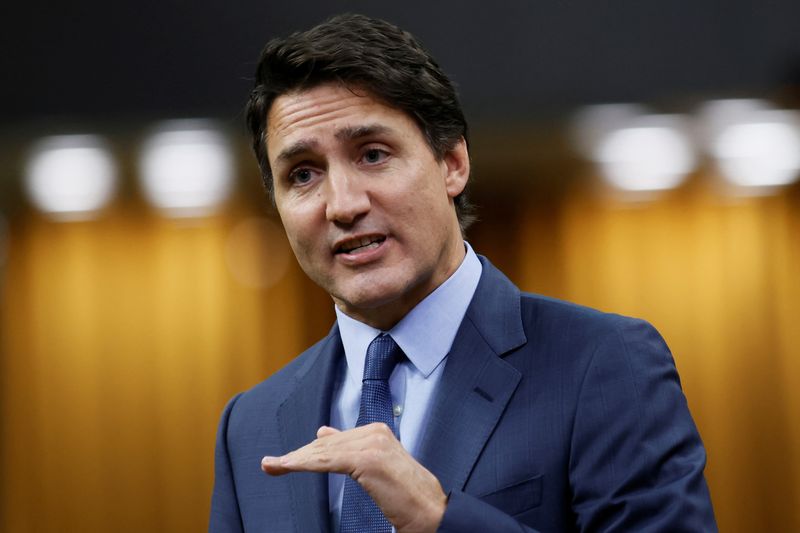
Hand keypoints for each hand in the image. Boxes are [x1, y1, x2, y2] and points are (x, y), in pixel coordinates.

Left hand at [261, 423, 446, 532]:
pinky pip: (328, 461)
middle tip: (271, 464)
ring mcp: (372, 443)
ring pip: (323, 452)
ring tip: (272, 466)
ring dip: (294, 460)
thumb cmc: (406, 496)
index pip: (333, 440)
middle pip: (325, 445)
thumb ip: (351, 450)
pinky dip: (304, 464)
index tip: (283, 459)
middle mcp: (374, 432)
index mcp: (377, 431)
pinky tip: (288, 467)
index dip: (306, 451)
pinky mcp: (368, 459)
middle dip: (297, 456)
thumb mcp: (376, 467)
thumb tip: (323, 434)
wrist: (431, 512)